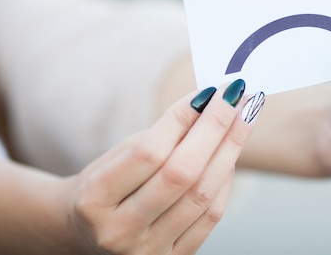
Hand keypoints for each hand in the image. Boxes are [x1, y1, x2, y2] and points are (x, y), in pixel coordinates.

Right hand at [63, 80, 264, 254]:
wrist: (87, 235)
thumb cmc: (104, 187)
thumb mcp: (115, 159)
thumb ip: (158, 138)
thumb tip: (209, 106)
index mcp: (93, 201)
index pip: (148, 152)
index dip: (182, 118)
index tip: (209, 92)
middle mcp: (119, 232)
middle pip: (182, 174)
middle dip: (215, 128)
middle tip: (237, 96)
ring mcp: (148, 252)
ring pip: (202, 195)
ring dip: (229, 150)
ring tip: (243, 118)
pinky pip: (211, 216)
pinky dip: (225, 180)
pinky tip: (230, 153)